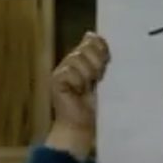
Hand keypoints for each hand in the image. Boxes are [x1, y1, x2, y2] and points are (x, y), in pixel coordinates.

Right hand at [47, 32, 107, 158]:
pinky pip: (69, 71)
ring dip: (87, 73)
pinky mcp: (56, 79)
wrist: (82, 126)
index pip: (92, 40)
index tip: (107, 61)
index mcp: (85, 59)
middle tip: (97, 79)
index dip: (101, 47)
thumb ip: (101, 60)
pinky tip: (77, 91)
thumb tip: (94, 36)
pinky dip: (77, 81)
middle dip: (96, 62)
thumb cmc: (95, 105)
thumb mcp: (104, 80)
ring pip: (77, 58)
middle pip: (86, 47)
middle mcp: (72, 61)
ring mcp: (63, 70)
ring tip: (87, 87)